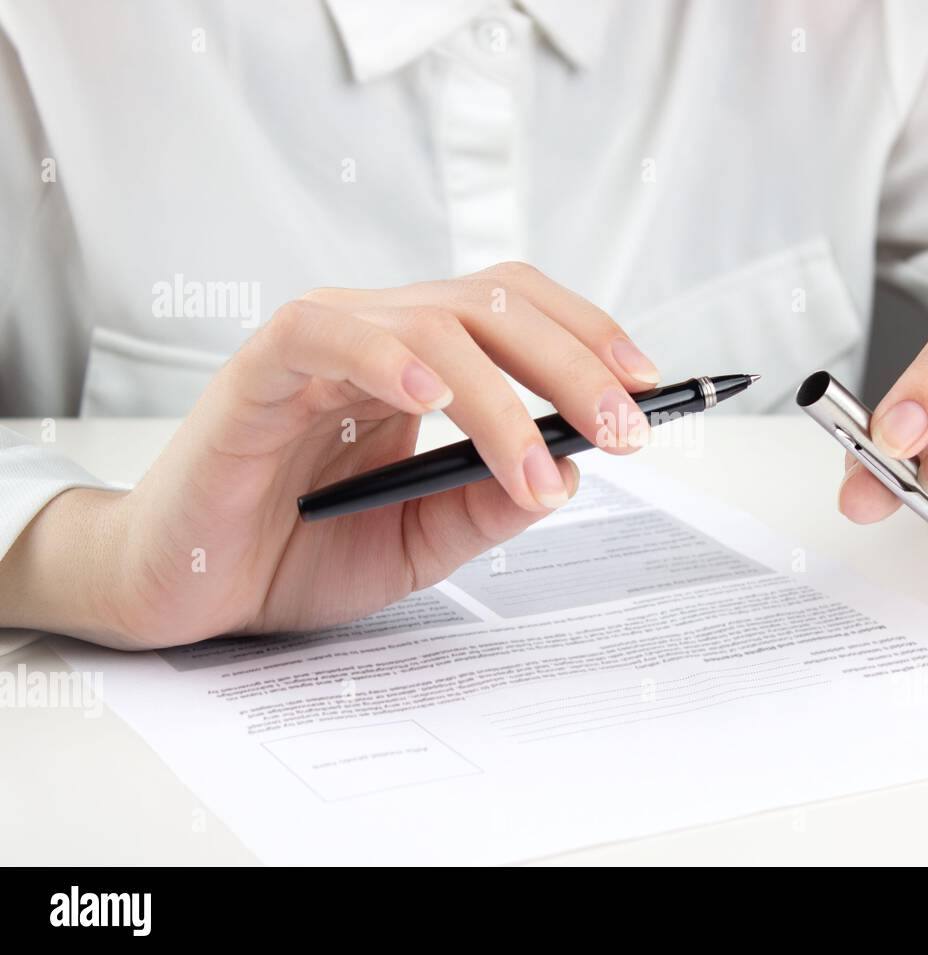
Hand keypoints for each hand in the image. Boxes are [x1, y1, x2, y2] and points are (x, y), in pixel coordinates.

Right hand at [1, 263, 660, 647]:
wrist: (186, 586)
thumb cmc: (296, 552)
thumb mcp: (419, 541)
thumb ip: (485, 506)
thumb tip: (569, 473)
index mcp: (427, 367)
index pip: (522, 315)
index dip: (592, 337)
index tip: (652, 389)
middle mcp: (384, 341)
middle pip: (497, 305)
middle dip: (577, 364)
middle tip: (625, 430)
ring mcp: (324, 346)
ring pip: (434, 322)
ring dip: (501, 392)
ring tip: (534, 466)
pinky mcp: (262, 370)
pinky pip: (327, 334)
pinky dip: (384, 358)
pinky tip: (430, 400)